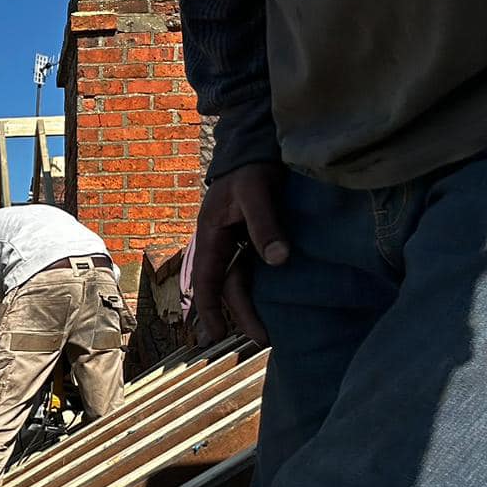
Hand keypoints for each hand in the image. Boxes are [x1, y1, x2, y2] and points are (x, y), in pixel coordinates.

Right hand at [191, 163, 288, 346]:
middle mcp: (221, 244)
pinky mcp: (252, 238)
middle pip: (228, 286)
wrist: (255, 147)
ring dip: (250, 304)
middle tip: (262, 339)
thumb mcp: (256, 193)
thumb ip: (265, 226)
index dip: (209, 310)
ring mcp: (236, 242)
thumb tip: (279, 261)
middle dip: (240, 315)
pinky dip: (260, 288)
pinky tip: (273, 301)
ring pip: (240, 281)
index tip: (214, 336)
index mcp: (211, 236)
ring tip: (267, 328)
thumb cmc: (250, 168)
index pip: (208, 281)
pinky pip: (253, 269)